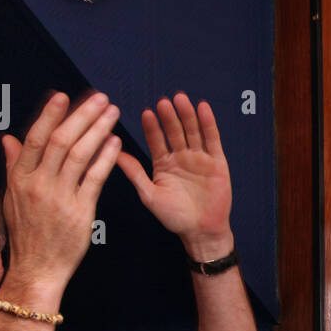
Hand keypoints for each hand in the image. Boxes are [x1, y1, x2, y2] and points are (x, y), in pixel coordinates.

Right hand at [0, 91, 121, 294]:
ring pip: (79, 155)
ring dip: (98, 130)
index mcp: (20, 179)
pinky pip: (95, 179)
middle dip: (82, 116)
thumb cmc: (27, 232)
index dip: (49, 115)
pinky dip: (106, 158)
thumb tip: (8, 137)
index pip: (35, 139)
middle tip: (100, 98)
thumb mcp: (12, 197)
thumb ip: (14, 165)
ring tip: (112, 112)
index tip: (64, 95)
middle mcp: (38, 186)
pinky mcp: (80, 212)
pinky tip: (115, 141)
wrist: (37, 269)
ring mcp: (59, 199)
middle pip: (60, 141)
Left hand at [117, 93, 233, 260]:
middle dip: (169, 117)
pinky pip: (212, 139)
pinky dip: (208, 123)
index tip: (146, 112)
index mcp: (163, 164)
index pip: (156, 140)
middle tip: (163, 101)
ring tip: (180, 99)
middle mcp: (181, 157)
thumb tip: (114, 154)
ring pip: (192, 131)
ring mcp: (200, 158)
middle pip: (174, 132)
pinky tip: (203, 108)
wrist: (201, 231)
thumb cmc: (174, 217)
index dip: (152, 127)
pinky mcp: (217, 161)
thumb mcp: (149, 195)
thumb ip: (134, 172)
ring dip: (187, 115)